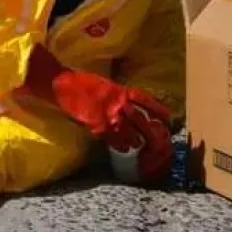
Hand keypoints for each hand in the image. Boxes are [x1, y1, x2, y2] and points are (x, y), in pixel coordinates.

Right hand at [14, 44, 172, 183]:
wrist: (64, 85)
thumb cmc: (82, 83)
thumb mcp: (106, 84)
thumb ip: (118, 94)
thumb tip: (128, 103)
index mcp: (121, 90)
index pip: (145, 101)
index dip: (158, 110)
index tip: (167, 118)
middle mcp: (119, 103)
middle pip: (141, 120)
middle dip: (149, 131)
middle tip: (157, 139)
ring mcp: (109, 115)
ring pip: (130, 133)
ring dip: (135, 140)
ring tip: (138, 145)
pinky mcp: (98, 125)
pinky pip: (114, 139)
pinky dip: (120, 145)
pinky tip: (123, 148)